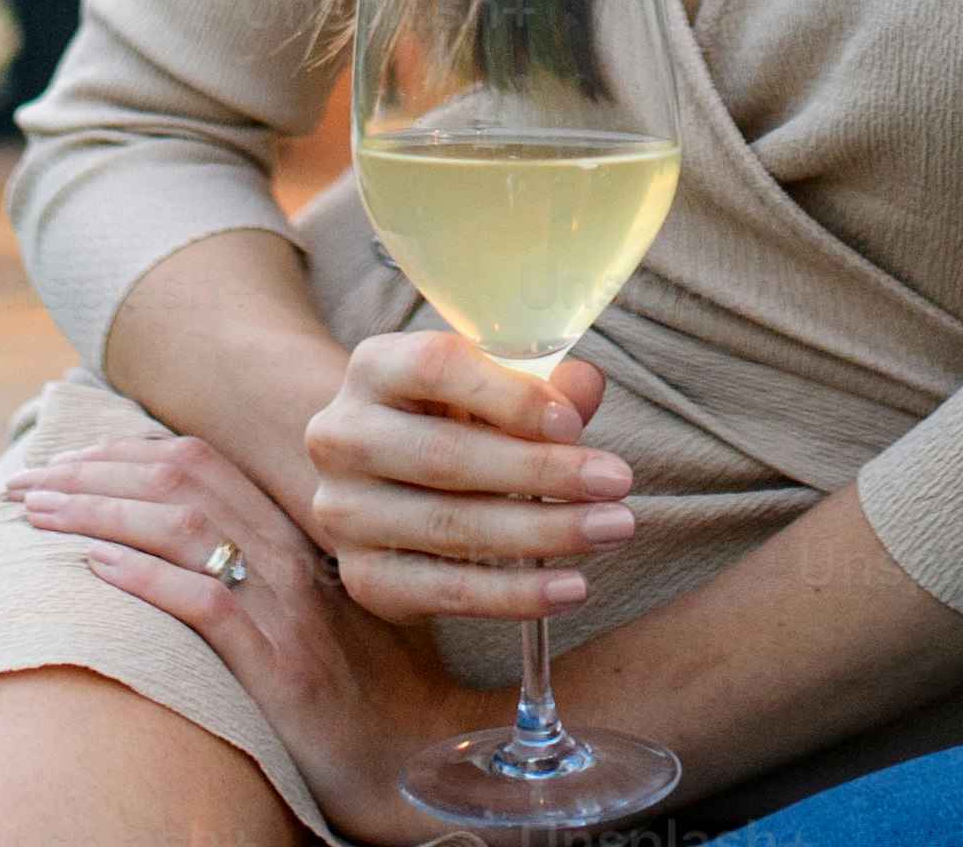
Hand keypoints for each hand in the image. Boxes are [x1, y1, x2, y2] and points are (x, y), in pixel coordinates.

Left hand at [22, 431, 481, 846]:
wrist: (417, 753)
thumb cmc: (361, 685)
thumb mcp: (311, 606)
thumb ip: (260, 564)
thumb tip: (177, 539)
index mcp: (295, 532)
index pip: (200, 461)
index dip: (123, 453)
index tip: (65, 461)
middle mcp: (291, 554)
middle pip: (179, 481)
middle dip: (92, 474)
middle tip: (27, 482)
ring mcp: (287, 607)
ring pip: (181, 528)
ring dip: (98, 513)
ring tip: (38, 515)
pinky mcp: (280, 663)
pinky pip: (205, 602)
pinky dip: (145, 577)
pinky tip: (95, 568)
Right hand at [299, 328, 634, 622]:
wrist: (376, 477)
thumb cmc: (450, 418)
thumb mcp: (488, 385)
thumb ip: (538, 382)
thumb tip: (583, 388)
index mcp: (374, 367)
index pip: (436, 368)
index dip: (508, 396)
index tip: (574, 423)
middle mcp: (344, 436)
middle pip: (447, 456)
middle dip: (542, 472)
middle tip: (618, 483)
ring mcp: (345, 512)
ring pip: (451, 527)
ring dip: (543, 533)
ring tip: (611, 529)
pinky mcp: (365, 577)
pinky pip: (446, 592)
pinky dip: (515, 595)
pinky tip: (570, 588)